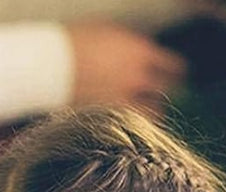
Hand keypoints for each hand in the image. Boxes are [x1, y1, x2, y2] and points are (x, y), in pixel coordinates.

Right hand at [67, 22, 186, 114]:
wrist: (48, 65)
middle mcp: (136, 79)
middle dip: (165, 94)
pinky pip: (128, 125)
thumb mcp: (110, 33)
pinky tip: (130, 124)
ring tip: (150, 115)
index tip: (177, 76)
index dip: (176, 72)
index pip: (172, 67)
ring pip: (150, 115)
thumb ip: (131, 47)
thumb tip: (140, 53)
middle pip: (165, 92)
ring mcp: (120, 101)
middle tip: (164, 97)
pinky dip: (132, 125)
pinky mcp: (105, 117)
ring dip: (152, 114)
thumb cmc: (74, 43)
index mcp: (140, 53)